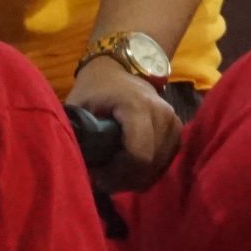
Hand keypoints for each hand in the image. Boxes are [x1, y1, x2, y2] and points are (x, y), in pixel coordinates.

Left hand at [68, 57, 181, 191]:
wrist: (118, 70)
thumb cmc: (95, 89)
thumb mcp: (78, 106)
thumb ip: (78, 133)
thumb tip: (74, 163)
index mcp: (137, 106)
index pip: (138, 155)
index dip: (118, 174)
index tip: (98, 175)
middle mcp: (162, 113)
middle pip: (149, 165)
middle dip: (125, 179)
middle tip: (103, 179)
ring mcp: (173, 121)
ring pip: (159, 166)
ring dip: (136, 177)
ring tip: (114, 174)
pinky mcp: (177, 130)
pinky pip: (166, 161)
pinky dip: (148, 171)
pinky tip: (129, 169)